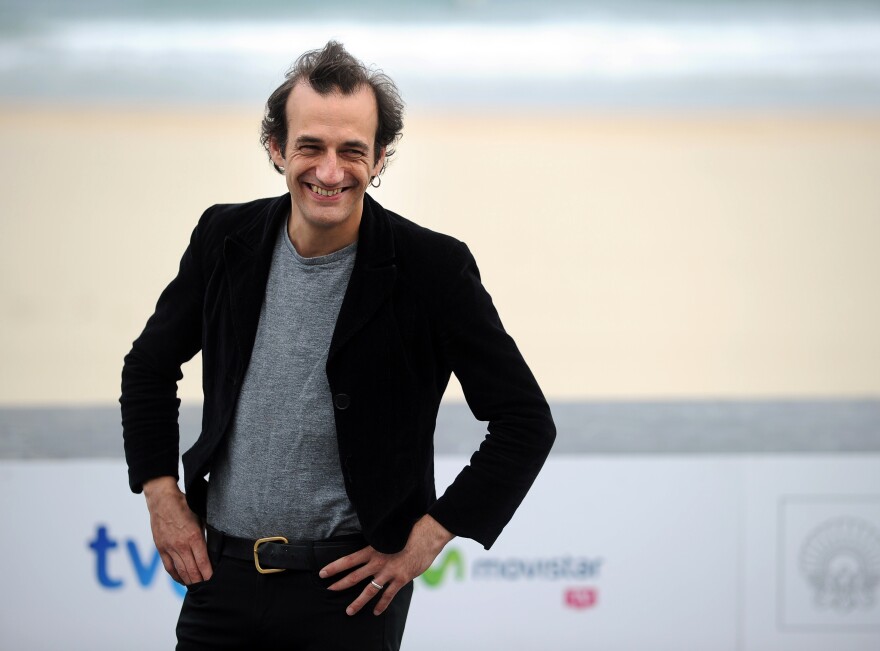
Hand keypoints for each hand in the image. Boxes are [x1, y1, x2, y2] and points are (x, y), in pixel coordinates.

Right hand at [143, 476, 212, 584]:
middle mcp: (181, 545)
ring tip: (196, 587)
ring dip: (189, 581)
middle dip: (200, 581)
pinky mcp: (161, 549)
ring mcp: (169, 548)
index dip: (208, 574)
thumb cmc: (184, 506)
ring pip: (180, 571)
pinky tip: (182, 580)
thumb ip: (205, 534)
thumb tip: (213, 548)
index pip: (203, 562)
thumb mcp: (200, 518)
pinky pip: (169, 567)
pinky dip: (176, 576)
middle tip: (207, 587)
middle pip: (192, 570)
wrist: (163, 500)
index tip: (213, 580)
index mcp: (193, 537)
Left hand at [319, 514, 453, 615]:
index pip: (348, 560)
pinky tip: (376, 612)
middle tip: (329, 590)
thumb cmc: (407, 531)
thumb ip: (377, 542)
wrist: (426, 536)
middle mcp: (378, 562)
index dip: (334, 567)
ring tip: (349, 611)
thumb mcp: (387, 535)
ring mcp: (389, 572)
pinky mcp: (401, 579)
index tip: (322, 573)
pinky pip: (388, 595)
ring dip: (358, 602)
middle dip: (340, 585)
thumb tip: (369, 543)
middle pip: (354, 577)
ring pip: (369, 591)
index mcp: (372, 550)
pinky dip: (382, 605)